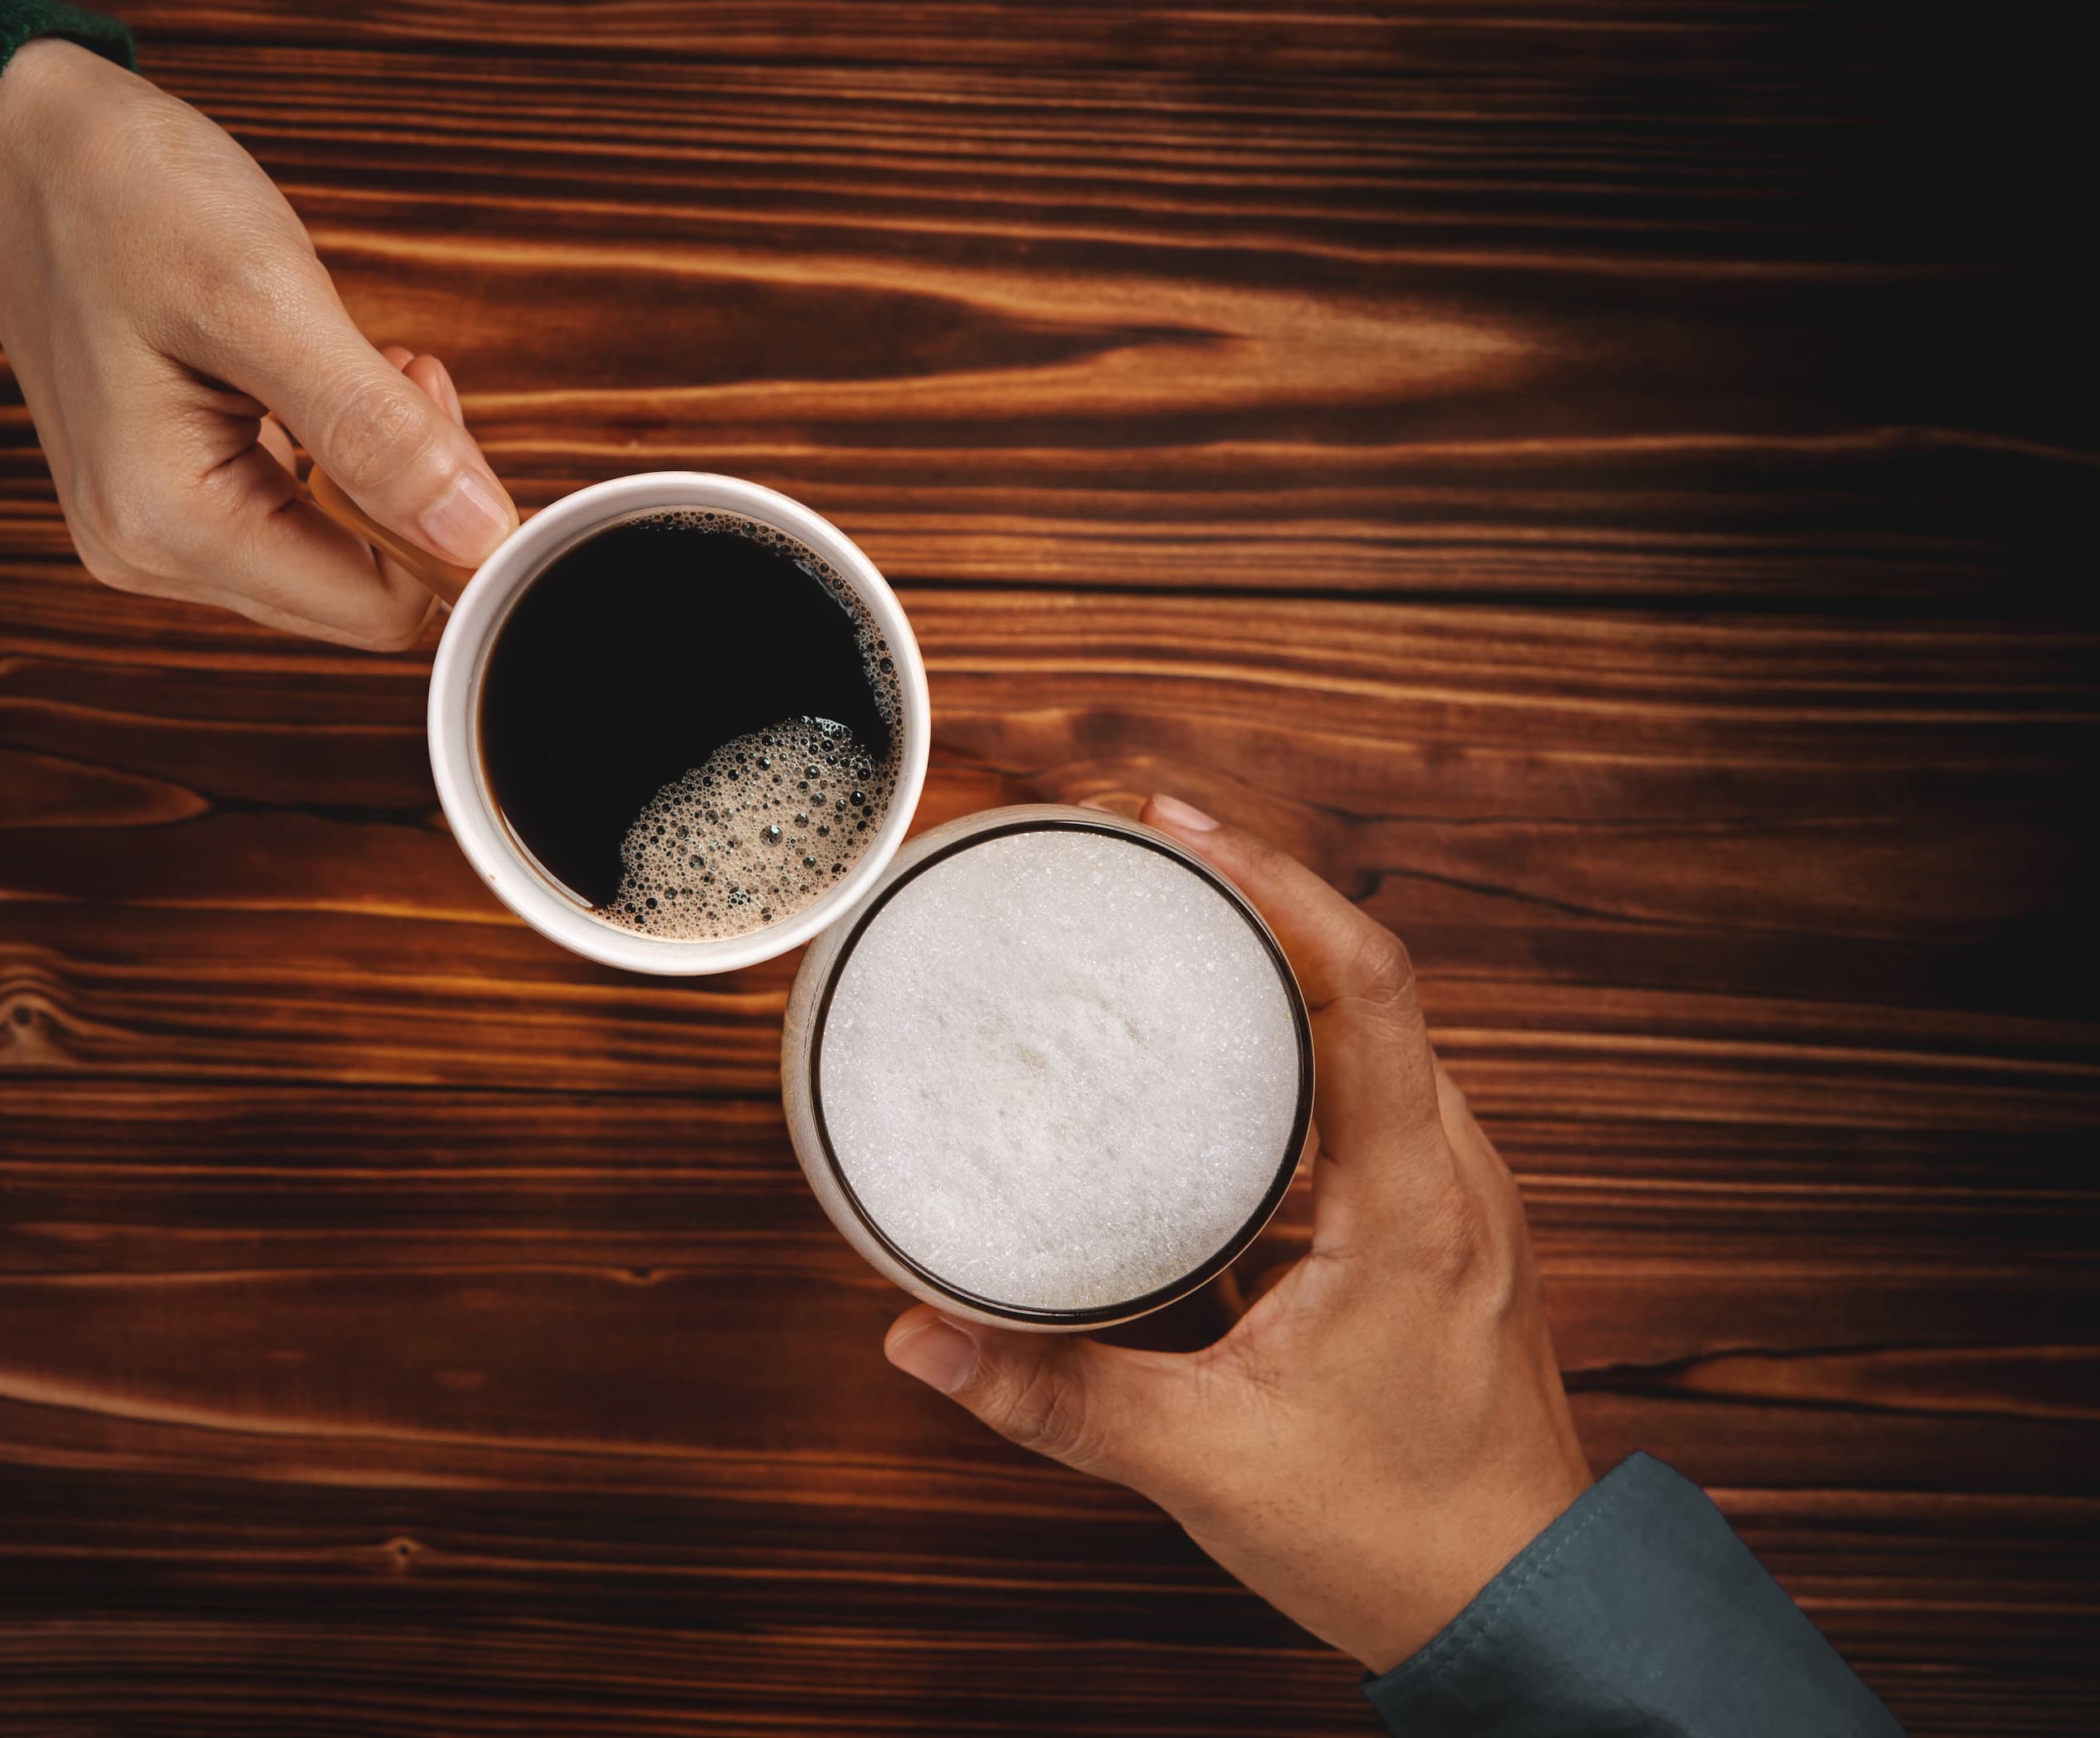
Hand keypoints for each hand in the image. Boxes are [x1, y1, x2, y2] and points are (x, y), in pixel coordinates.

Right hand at [0, 39, 515, 647]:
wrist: (22, 144)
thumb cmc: (121, 196)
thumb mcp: (263, 300)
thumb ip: (375, 433)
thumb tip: (477, 536)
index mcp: (167, 525)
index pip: (378, 609)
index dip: (445, 524)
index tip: (429, 399)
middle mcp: (150, 554)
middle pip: (358, 594)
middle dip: (407, 493)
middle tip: (392, 370)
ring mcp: (151, 533)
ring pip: (333, 559)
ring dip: (372, 471)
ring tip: (350, 361)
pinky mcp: (164, 500)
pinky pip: (292, 519)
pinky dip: (333, 460)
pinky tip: (315, 381)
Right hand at [881, 792, 1589, 1671]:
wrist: (1521, 1612)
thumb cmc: (1398, 1538)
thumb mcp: (1207, 1462)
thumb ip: (1057, 1398)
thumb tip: (922, 1337)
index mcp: (1412, 1207)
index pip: (1368, 986)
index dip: (1278, 886)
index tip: (1183, 831)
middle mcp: (1454, 1182)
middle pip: (1369, 986)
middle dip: (1261, 902)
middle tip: (1149, 857)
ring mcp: (1459, 1205)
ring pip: (1379, 1041)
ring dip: (1287, 972)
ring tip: (1177, 930)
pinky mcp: (1442, 1236)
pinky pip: (1376, 1102)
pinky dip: (1302, 1052)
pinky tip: (1225, 1068)